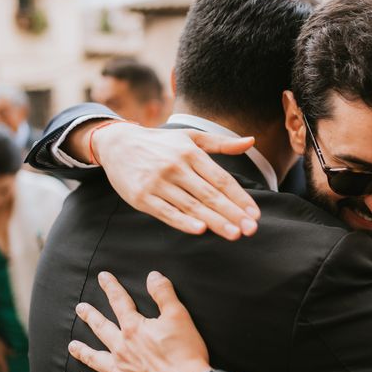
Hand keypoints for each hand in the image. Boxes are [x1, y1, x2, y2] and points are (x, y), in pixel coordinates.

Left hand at [68, 271, 210, 371]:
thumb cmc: (184, 354)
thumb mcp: (179, 317)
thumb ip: (164, 294)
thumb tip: (153, 276)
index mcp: (135, 329)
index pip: (120, 302)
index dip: (111, 287)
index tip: (103, 278)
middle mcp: (122, 348)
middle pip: (101, 328)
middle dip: (90, 316)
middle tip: (80, 308)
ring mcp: (119, 371)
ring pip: (94, 358)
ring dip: (83, 350)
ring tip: (72, 346)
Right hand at [80, 120, 261, 240]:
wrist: (117, 144)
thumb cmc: (160, 143)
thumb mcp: (191, 137)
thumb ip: (222, 143)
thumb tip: (251, 141)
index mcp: (191, 153)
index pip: (221, 179)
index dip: (240, 198)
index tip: (254, 214)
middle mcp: (175, 167)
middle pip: (209, 195)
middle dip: (232, 213)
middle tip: (251, 229)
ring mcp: (157, 183)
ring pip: (191, 205)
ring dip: (214, 221)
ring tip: (233, 234)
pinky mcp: (141, 197)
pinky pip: (166, 212)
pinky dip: (183, 221)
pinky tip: (200, 230)